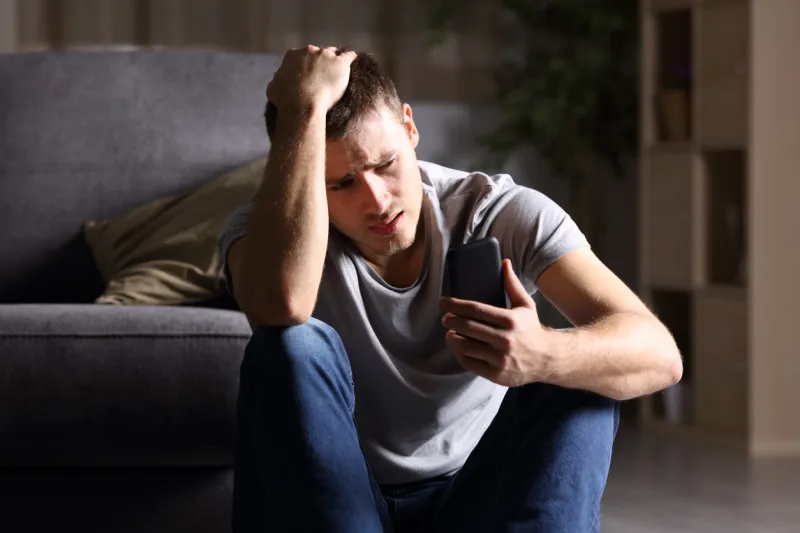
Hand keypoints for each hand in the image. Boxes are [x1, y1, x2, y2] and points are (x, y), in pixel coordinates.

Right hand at [267, 45, 356, 112]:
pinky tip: (353, 59)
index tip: (307, 73)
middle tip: (322, 74)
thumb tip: (278, 82)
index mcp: (292, 55)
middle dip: (319, 62)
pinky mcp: (340, 63)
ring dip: (334, 60)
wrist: (302, 104)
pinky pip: (348, 55)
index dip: (304, 64)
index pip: (300, 55)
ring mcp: (326, 55)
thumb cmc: (285, 100)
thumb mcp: (273, 88)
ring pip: (332, 53)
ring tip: (338, 70)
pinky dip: (350, 57)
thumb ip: (278, 81)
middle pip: (317, 53)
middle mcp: (309, 50)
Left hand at [439, 259, 554, 386]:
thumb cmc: (533, 330)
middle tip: (445, 318)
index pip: (475, 310)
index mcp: (510, 320)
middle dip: (451, 321)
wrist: (548, 359)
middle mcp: (505, 340)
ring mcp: (499, 359)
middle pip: (467, 327)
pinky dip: (460, 354)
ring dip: (452, 338)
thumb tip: (504, 262)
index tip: (443, 302)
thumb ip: (512, 284)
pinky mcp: (496, 374)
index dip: (455, 305)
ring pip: (465, 346)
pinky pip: (469, 363)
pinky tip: (459, 347)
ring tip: (450, 333)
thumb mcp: (526, 305)